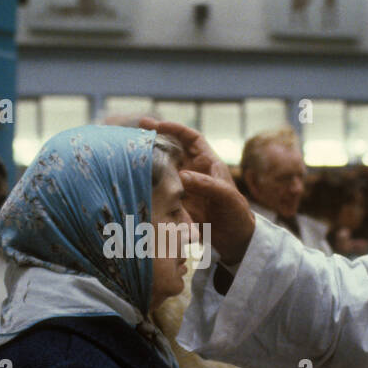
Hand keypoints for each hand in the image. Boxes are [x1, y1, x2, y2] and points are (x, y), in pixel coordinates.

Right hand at [138, 119, 255, 264]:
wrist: (235, 242)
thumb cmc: (237, 215)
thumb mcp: (227, 197)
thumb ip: (207, 185)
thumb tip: (182, 175)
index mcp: (208, 164)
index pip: (191, 139)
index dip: (175, 129)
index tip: (157, 125)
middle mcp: (193, 172)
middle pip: (172, 150)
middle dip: (155, 140)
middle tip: (134, 132)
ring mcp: (183, 188)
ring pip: (163, 169)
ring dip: (148, 162)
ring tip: (129, 154)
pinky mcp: (176, 205)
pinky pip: (160, 191)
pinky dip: (148, 185)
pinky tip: (134, 182)